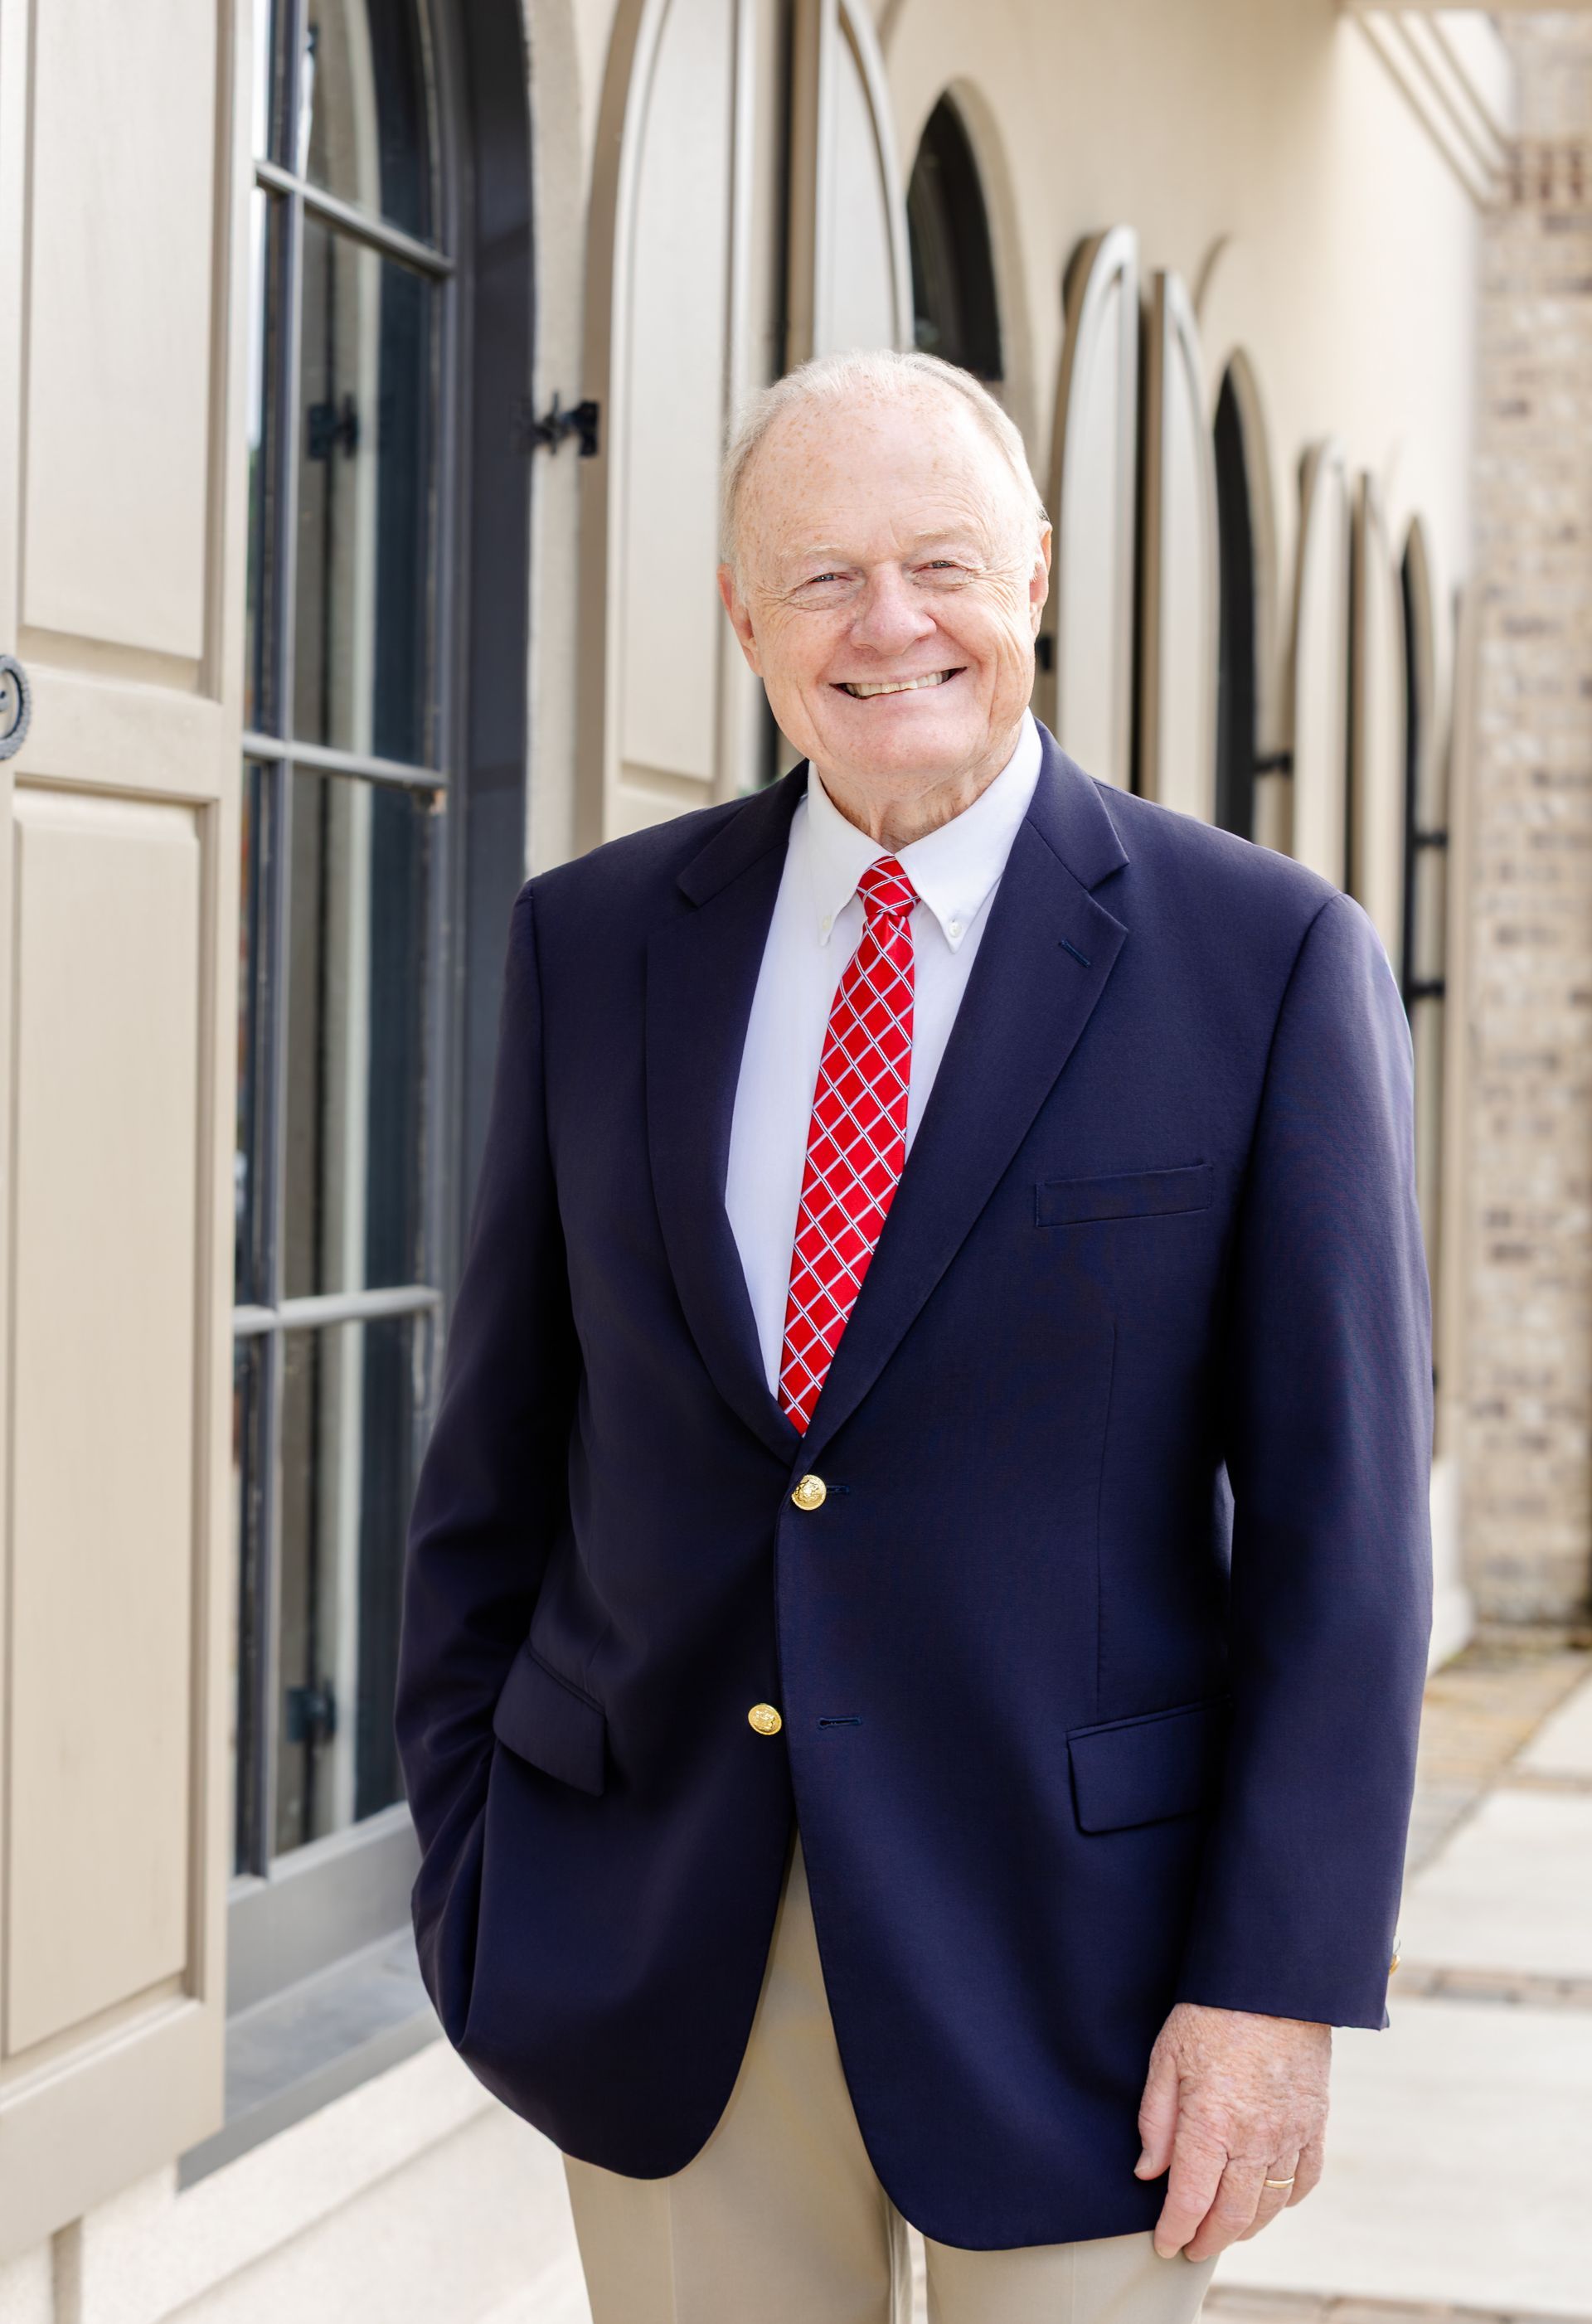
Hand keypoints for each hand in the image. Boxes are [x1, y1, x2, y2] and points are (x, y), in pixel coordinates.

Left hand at [1134, 2000, 1329, 2261]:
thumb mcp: (1166, 2056)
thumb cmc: (1211, 2013)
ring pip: (1269, 2204)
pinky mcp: (1315, 2123)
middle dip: (1209, 2239)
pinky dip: (1286, 2200)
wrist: (1275, 1982)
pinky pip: (1305, 2179)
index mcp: (1210, 2123)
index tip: (1165, 2244)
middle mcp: (1253, 2138)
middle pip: (1232, 2214)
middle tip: (1192, 2248)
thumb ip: (1156, 2120)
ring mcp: (1290, 2134)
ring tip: (1225, 2231)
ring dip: (1246, 2227)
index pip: (1190, 2200)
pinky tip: (1269, 2201)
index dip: (1175, 2230)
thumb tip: (1148, 2171)